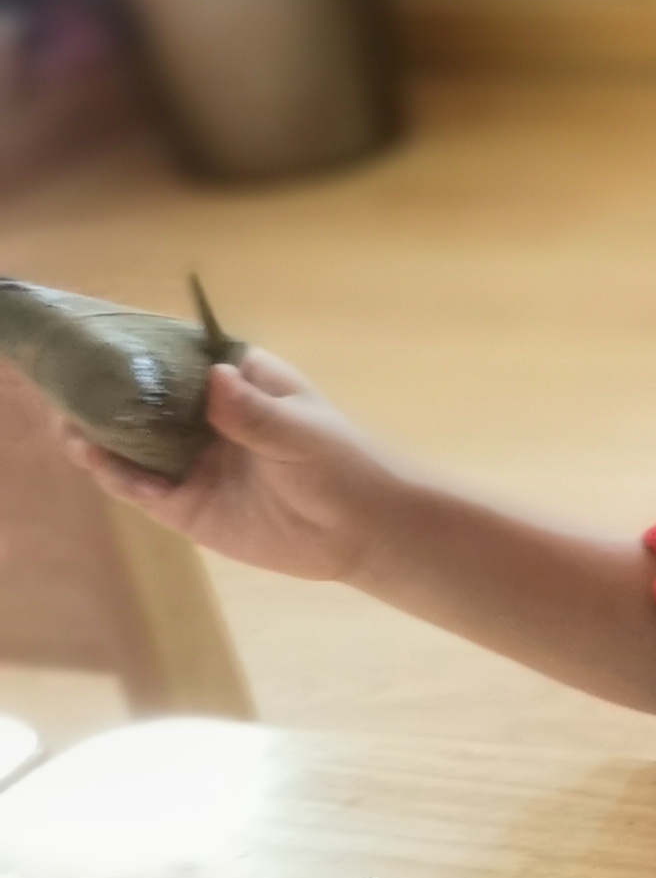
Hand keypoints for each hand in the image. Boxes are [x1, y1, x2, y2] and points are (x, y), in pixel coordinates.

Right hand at [59, 351, 398, 581]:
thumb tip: (215, 378)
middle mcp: (207, 418)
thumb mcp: (303, 434)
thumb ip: (256, 413)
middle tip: (69, 389)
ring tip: (72, 426)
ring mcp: (193, 460)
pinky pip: (141, 486)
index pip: (181, 357)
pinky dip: (116, 474)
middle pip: (146, 399)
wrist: (363, 532)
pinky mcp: (187, 502)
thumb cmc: (343, 468)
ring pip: (134, 443)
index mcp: (239, 384)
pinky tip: (96, 461)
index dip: (141, 350)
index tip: (102, 345)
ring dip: (100, 434)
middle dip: (108, 395)